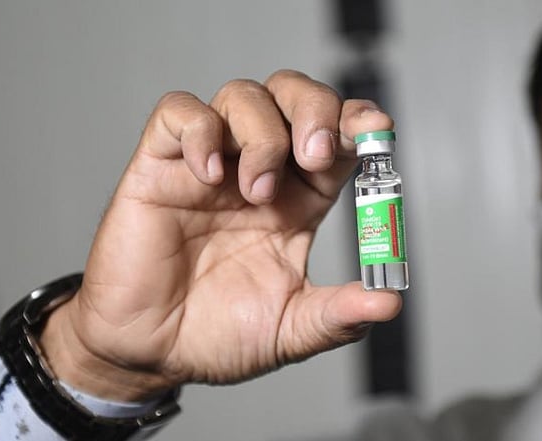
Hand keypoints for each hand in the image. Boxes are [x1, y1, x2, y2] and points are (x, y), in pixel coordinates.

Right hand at [40, 70, 402, 400]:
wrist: (153, 354)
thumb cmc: (219, 334)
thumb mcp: (291, 330)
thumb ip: (339, 316)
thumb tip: (389, 303)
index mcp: (300, 200)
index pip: (337, 137)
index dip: (358, 122)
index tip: (377, 127)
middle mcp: (259, 171)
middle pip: (295, 96)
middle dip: (316, 110)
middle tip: (315, 155)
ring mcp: (210, 165)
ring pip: (243, 96)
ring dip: (263, 133)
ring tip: (256, 192)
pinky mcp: (159, 168)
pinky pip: (178, 113)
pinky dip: (201, 130)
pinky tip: (209, 174)